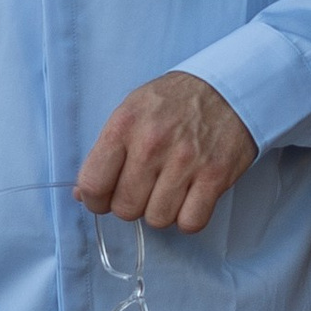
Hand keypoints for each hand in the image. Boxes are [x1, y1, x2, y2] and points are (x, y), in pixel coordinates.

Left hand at [74, 72, 256, 234]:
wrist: (227, 88)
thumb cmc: (175, 102)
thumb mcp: (132, 110)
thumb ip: (106, 151)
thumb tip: (83, 194)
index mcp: (125, 125)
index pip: (93, 183)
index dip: (95, 200)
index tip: (104, 198)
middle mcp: (152, 144)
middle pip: (125, 208)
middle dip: (131, 205)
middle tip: (142, 189)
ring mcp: (185, 162)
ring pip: (158, 219)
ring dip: (161, 211)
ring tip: (168, 190)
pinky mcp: (215, 176)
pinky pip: (191, 222)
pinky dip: (188, 218)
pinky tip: (188, 199)